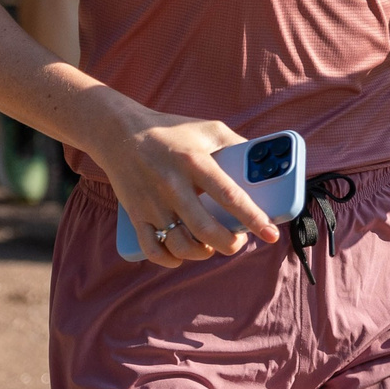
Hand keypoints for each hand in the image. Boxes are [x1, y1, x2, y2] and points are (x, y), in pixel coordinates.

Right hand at [83, 93, 277, 268]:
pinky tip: (182, 254)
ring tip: (210, 245)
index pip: (230, 196)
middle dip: (229, 244)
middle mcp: (172, 184)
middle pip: (206, 230)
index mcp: (193, 161)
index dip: (254, 218)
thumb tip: (264, 165)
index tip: (271, 234)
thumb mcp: (207, 129)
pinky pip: (153, 249)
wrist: (118, 132)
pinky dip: (171, 260)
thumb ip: (236, 145)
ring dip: (203, 253)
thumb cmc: (170, 131)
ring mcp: (152, 202)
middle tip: (237, 240)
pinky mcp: (136, 214)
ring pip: (181, 245)